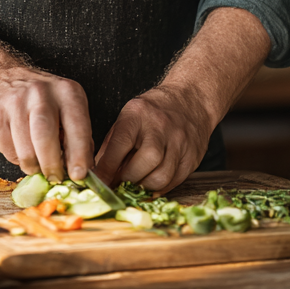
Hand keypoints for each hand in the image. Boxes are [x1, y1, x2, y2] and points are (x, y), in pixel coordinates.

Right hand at [0, 66, 93, 180]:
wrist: (2, 77)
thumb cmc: (41, 98)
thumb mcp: (66, 106)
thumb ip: (78, 136)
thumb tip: (84, 171)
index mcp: (66, 91)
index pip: (77, 126)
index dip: (79, 155)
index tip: (79, 175)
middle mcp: (41, 92)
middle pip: (46, 137)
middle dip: (52, 165)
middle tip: (55, 178)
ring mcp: (15, 101)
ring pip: (26, 150)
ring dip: (33, 166)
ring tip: (37, 166)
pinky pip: (7, 150)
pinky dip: (16, 159)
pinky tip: (20, 150)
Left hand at [93, 84, 212, 193]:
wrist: (189, 100)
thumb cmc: (151, 113)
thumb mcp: (126, 119)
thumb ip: (111, 146)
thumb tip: (98, 174)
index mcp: (137, 115)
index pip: (120, 144)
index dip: (108, 167)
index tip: (99, 183)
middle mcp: (160, 127)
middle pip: (145, 162)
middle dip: (128, 179)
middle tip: (120, 184)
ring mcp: (179, 142)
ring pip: (161, 177)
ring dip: (144, 187)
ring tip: (136, 184)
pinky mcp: (192, 157)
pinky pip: (174, 182)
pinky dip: (159, 188)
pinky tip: (151, 183)